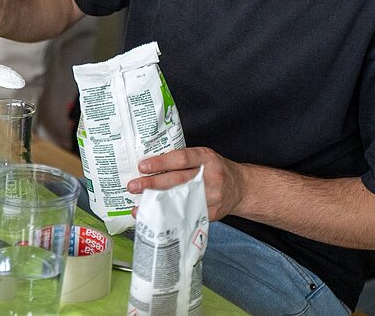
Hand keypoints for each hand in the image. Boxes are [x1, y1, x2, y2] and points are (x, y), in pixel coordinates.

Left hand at [126, 147, 247, 220]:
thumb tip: (148, 166)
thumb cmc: (215, 169)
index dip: (161, 162)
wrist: (241, 188)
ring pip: (181, 200)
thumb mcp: (203, 157)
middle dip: (152, 184)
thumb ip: (181, 160)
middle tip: (133, 186)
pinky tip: (155, 217)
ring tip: (139, 206)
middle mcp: (210, 177)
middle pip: (177, 180)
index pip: (181, 159)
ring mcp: (212, 196)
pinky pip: (187, 215)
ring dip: (157, 204)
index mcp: (206, 158)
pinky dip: (169, 217)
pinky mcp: (211, 213)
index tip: (142, 166)